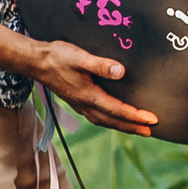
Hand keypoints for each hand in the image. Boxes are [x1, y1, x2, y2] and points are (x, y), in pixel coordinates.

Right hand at [25, 39, 157, 135]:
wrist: (35, 62)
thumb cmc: (57, 57)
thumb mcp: (80, 57)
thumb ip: (100, 65)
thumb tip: (121, 72)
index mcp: (88, 95)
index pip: (117, 110)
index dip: (136, 116)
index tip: (152, 120)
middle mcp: (85, 104)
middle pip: (113, 121)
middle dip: (132, 127)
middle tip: (150, 131)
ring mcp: (79, 104)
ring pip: (105, 121)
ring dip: (122, 126)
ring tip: (137, 129)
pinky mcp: (76, 101)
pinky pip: (97, 117)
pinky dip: (110, 121)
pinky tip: (114, 119)